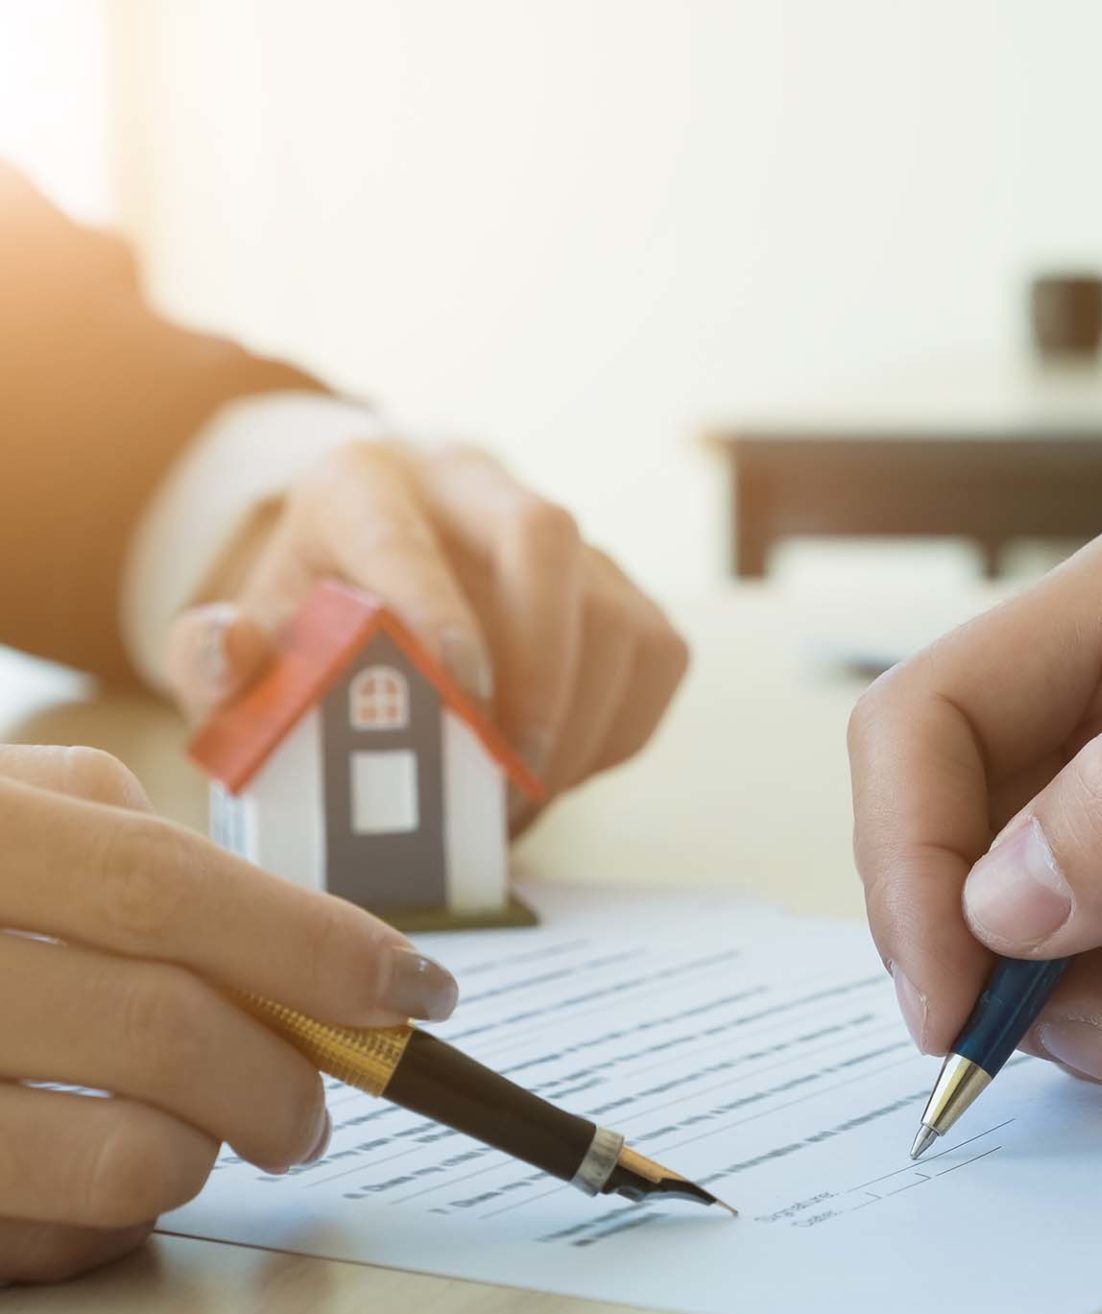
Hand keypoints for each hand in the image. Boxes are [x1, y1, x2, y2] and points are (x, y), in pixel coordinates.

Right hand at [0, 744, 457, 1283]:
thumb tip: (307, 935)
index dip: (316, 944)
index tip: (423, 990)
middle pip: (168, 1033)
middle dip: (290, 1079)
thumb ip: (122, 841)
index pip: (166, 889)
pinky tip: (96, 1172)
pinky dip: (119, 1224)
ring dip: (210, 1157)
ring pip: (130, 1165)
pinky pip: (57, 1250)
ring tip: (204, 1133)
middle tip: (321, 1104)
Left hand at [164, 441, 687, 815]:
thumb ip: (211, 654)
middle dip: (540, 663)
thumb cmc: (315, 619)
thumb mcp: (248, 634)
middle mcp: (476, 489)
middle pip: (545, 534)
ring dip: (581, 724)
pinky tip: (558, 772)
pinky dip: (617, 733)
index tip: (457, 697)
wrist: (381, 578)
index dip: (439, 611)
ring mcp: (567, 539)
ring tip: (520, 806)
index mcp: (366, 485)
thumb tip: (228, 654)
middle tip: (509, 772)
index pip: (409, 533)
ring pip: (616, 612)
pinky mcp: (625, 590)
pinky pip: (655, 660)